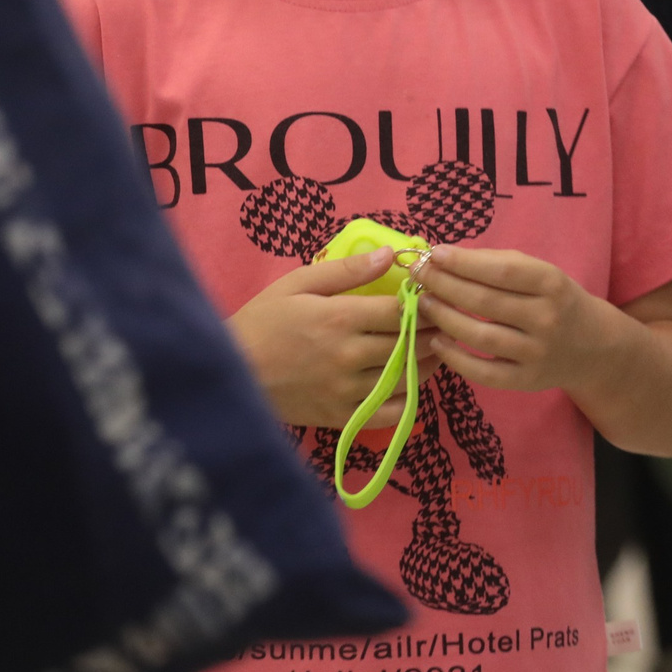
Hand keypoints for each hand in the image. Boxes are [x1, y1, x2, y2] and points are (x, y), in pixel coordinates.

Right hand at [227, 246, 416, 428]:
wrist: (231, 373)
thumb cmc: (262, 322)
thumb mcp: (298, 284)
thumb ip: (346, 270)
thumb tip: (389, 255)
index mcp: (340, 318)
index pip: (402, 310)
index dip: (424, 301)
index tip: (433, 295)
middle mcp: (349, 356)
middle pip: (411, 343)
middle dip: (432, 329)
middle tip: (440, 319)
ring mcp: (348, 390)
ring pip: (408, 377)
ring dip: (427, 362)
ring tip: (432, 346)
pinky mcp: (342, 416)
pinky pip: (391, 412)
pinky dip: (409, 398)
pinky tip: (410, 381)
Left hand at [413, 246, 633, 395]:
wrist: (592, 346)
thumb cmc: (555, 300)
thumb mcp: (541, 273)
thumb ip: (499, 264)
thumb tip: (446, 257)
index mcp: (551, 284)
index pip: (502, 271)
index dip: (465, 263)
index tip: (435, 254)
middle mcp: (547, 318)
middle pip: (486, 301)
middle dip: (445, 285)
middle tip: (419, 275)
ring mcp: (537, 353)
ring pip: (480, 335)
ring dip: (445, 317)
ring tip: (424, 303)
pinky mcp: (526, 381)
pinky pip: (484, 371)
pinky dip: (456, 357)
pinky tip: (437, 341)